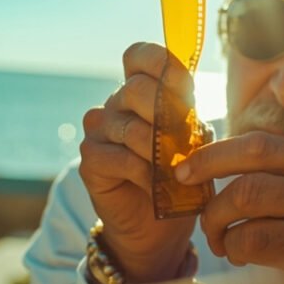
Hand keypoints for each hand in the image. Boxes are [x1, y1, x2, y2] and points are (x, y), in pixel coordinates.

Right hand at [79, 42, 196, 282]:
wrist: (157, 227)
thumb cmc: (178, 179)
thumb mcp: (193, 145)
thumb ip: (191, 122)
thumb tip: (190, 112)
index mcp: (140, 92)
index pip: (139, 56)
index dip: (159, 61)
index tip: (183, 85)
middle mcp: (115, 105)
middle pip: (136, 89)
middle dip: (167, 115)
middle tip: (184, 143)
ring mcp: (99, 131)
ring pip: (132, 129)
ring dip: (161, 153)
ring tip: (177, 172)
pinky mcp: (90, 160)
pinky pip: (122, 159)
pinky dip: (146, 175)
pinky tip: (156, 187)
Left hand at [175, 131, 283, 267]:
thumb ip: (275, 175)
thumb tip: (205, 165)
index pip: (257, 144)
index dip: (211, 156)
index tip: (182, 172)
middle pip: (247, 179)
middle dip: (211, 203)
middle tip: (204, 223)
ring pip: (248, 207)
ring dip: (221, 229)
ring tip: (224, 242)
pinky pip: (257, 241)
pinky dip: (237, 250)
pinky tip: (245, 256)